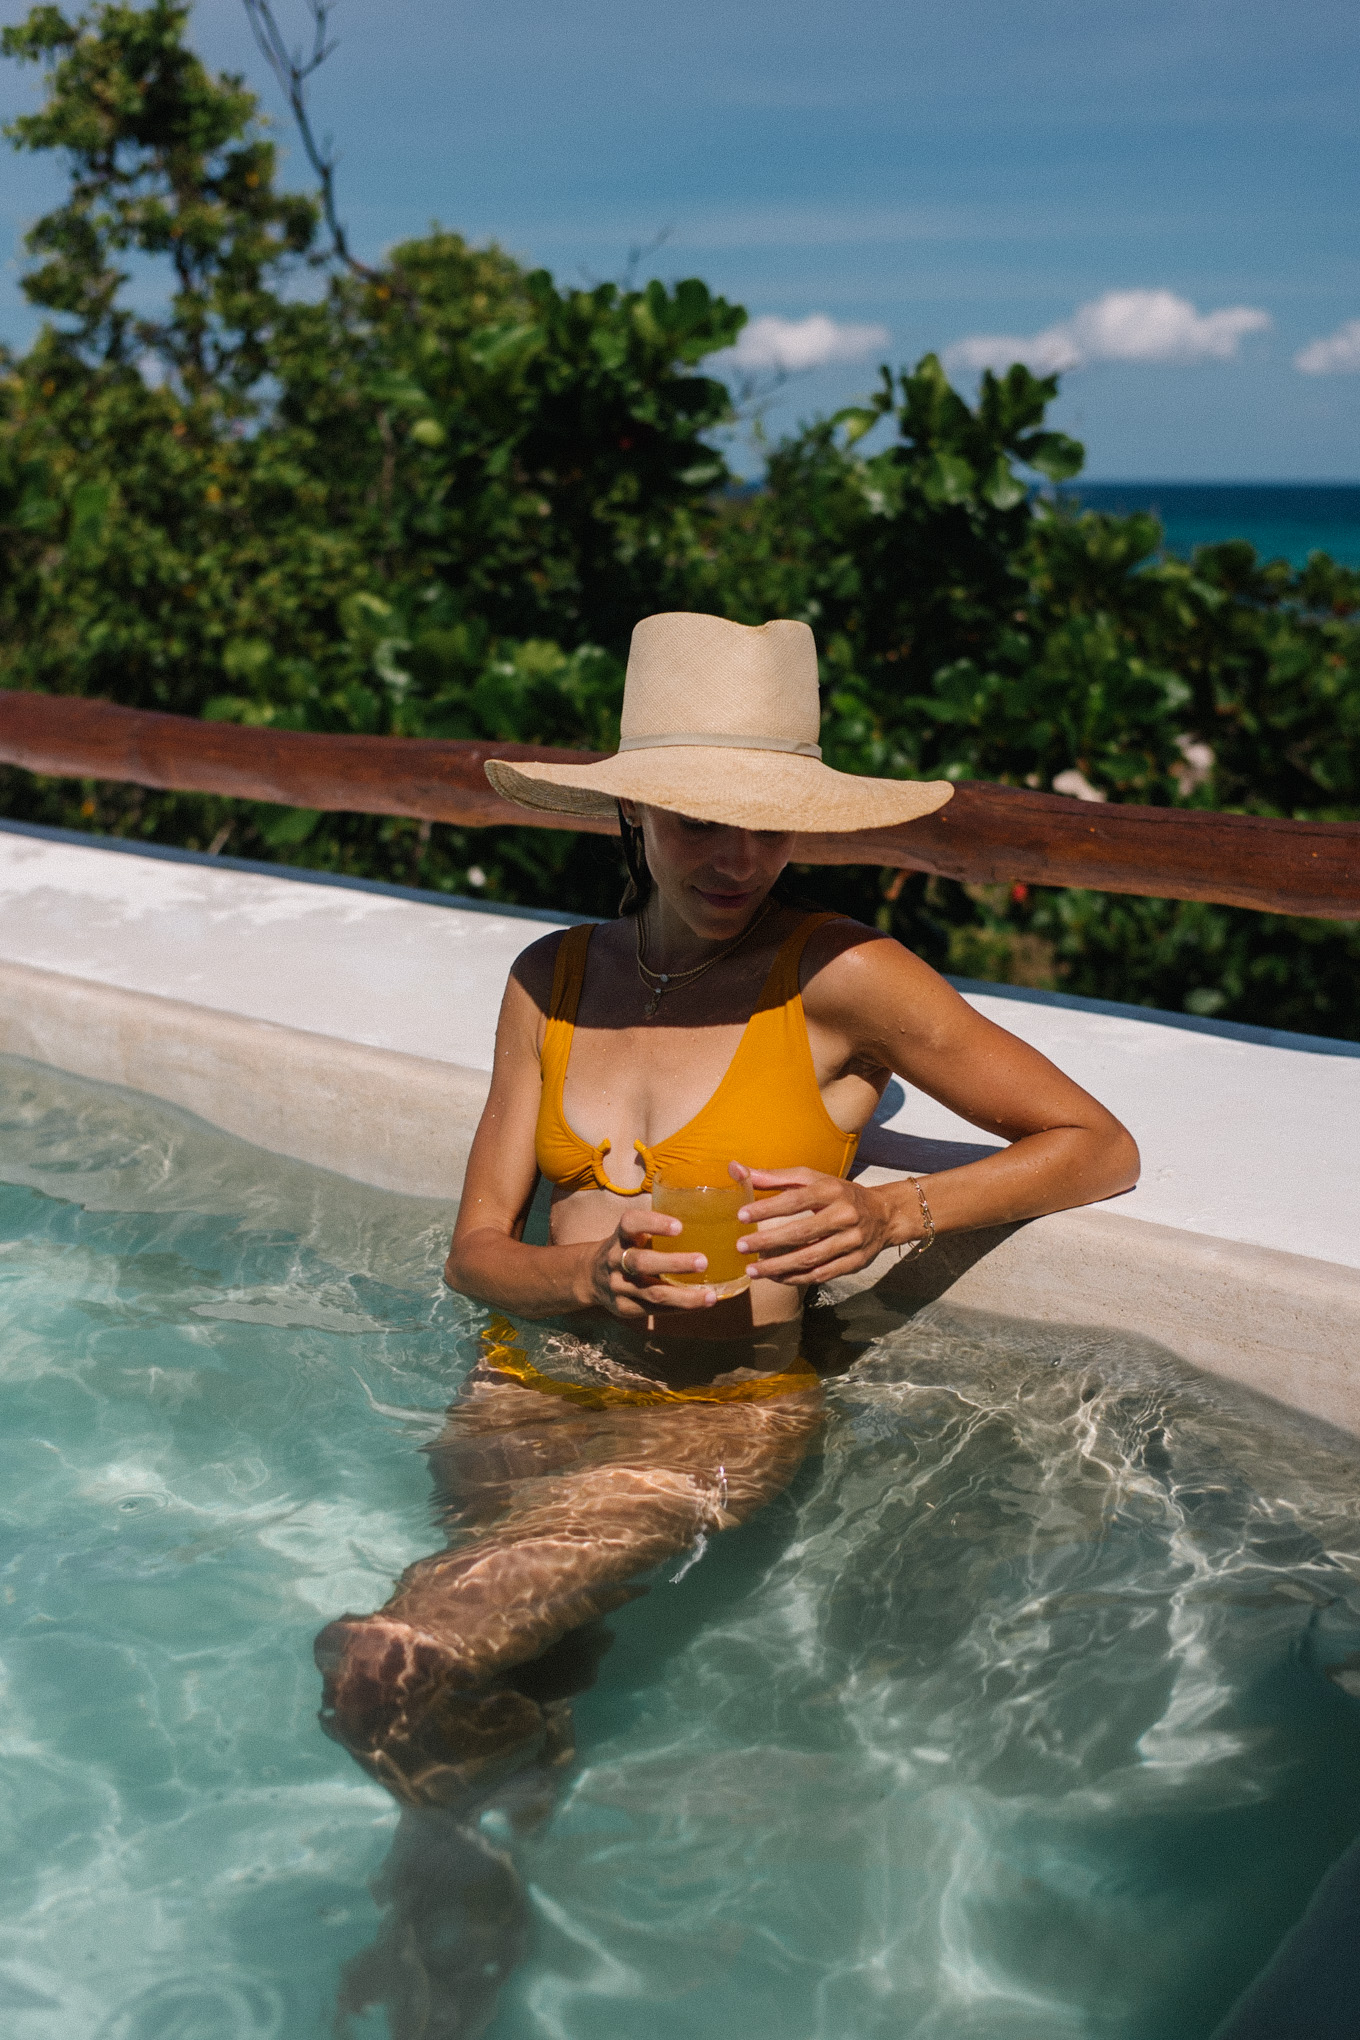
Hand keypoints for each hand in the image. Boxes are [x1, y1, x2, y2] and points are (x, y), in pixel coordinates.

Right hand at [587, 1202, 719, 1319]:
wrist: (591, 1276)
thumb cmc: (627, 1249)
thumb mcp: (633, 1234)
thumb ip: (657, 1229)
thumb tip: (706, 1220)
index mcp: (620, 1236)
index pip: (631, 1224)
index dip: (654, 1223)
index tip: (679, 1227)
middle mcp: (615, 1260)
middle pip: (642, 1263)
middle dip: (674, 1264)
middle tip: (703, 1261)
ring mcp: (618, 1287)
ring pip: (652, 1294)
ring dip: (684, 1296)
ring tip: (710, 1296)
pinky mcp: (623, 1308)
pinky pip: (654, 1311)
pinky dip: (679, 1308)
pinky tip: (698, 1304)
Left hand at [732, 1165, 901, 1287]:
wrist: (885, 1215)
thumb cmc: (840, 1194)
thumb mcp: (813, 1179)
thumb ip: (775, 1177)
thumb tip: (738, 1170)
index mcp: (832, 1190)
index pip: (795, 1200)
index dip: (767, 1208)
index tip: (742, 1216)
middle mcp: (844, 1215)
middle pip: (801, 1232)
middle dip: (768, 1241)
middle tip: (741, 1247)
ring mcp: (852, 1241)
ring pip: (810, 1258)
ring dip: (778, 1266)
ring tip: (752, 1270)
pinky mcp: (855, 1262)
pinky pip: (822, 1274)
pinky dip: (796, 1278)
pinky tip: (775, 1277)